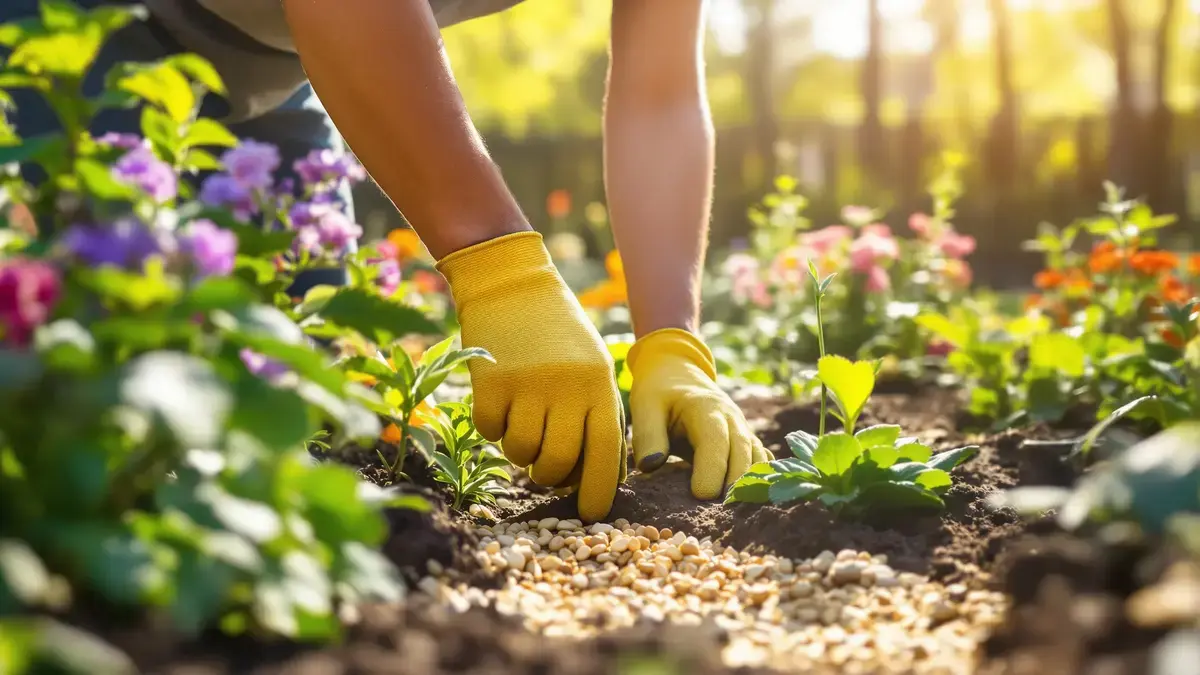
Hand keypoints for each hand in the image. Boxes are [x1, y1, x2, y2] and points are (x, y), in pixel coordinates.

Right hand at [436, 232, 625, 521]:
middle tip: (543, 467)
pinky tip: (500, 403)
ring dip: (518, 451)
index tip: (590, 514)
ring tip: (522, 425)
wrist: (512, 283)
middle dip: (548, 475)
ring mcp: (527, 385)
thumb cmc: (558, 332)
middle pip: (557, 463)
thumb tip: (596, 475)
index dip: (598, 491)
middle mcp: (567, 388)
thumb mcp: (593, 366)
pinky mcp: (490, 382)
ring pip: (520, 453)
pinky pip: (489, 432)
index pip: (605, 454)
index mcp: (600, 385)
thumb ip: (596, 414)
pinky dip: (492, 428)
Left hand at [627, 328, 770, 498]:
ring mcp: (743, 429)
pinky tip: (751, 503)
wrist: (678, 373)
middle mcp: (732, 419)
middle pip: (742, 454)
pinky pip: (761, 462)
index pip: (716, 442)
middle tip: (720, 515)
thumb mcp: (645, 406)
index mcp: (706, 409)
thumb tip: (652, 466)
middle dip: (734, 485)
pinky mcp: (746, 440)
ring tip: (736, 515)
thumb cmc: (659, 393)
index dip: (712, 470)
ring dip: (750, 487)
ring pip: (757, 460)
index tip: (700, 496)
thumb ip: (648, 435)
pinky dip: (760, 481)